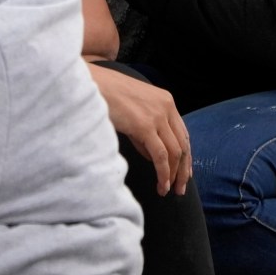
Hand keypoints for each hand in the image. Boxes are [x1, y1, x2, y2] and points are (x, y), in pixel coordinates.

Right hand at [91, 63, 190, 193]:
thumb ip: (145, 130)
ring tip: (169, 190)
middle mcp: (166, 107)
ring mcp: (157, 116)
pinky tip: (161, 185)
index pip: (182, 133)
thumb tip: (153, 155)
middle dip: (183, 169)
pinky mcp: (145, 126)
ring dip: (174, 175)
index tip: (184, 173)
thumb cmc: (106, 95)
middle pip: (183, 144)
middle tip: (180, 188)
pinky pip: (161, 155)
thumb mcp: (132, 110)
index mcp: (166, 100)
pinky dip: (163, 173)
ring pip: (175, 152)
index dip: (185, 156)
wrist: (90, 83)